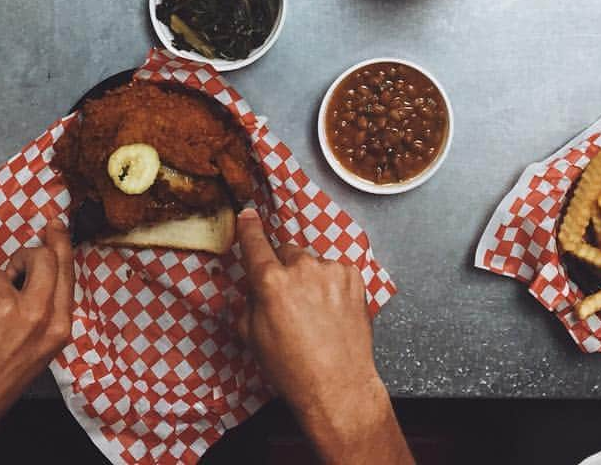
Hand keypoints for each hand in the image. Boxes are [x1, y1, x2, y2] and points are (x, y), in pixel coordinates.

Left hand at [0, 219, 73, 464]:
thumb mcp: (39, 350)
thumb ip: (46, 310)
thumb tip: (41, 273)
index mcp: (58, 326)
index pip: (65, 270)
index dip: (61, 243)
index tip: (55, 225)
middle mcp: (37, 314)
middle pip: (40, 257)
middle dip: (25, 256)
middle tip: (14, 266)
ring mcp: (6, 307)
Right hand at [236, 208, 410, 464]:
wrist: (338, 386)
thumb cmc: (292, 369)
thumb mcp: (253, 338)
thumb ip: (247, 303)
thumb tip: (250, 288)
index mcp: (271, 282)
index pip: (255, 242)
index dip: (249, 227)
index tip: (248, 215)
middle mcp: (301, 268)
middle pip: (286, 253)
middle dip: (284, 269)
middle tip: (289, 300)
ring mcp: (330, 270)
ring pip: (312, 263)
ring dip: (310, 278)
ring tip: (316, 312)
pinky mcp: (353, 275)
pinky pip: (335, 271)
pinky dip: (332, 284)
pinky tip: (332, 310)